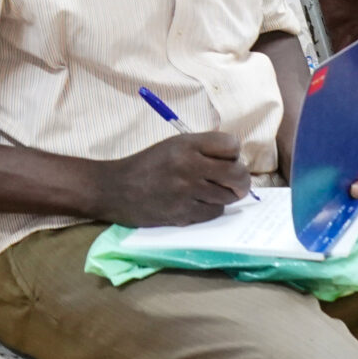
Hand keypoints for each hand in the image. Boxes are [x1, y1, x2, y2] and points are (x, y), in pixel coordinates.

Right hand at [90, 131, 252, 226]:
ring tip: (211, 191)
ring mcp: (187, 192)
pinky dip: (211, 208)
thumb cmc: (148, 165)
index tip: (227, 158)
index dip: (234, 153)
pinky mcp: (184, 214)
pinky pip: (215, 212)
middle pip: (238, 173)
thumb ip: (203, 147)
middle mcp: (189, 166)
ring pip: (229, 196)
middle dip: (241, 179)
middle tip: (235, 182)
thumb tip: (236, 158)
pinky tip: (198, 203)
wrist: (116, 189)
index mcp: (187, 144)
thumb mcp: (174, 145)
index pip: (232, 145)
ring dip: (225, 195)